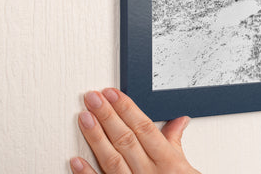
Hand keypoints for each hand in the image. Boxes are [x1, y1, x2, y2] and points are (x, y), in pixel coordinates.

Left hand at [70, 88, 199, 173]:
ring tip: (83, 117)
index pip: (144, 128)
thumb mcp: (186, 168)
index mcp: (167, 163)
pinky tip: (75, 160)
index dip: (127, 109)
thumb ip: (176, 143)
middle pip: (126, 139)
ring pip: (112, 160)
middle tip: (92, 98)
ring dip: (96, 138)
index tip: (112, 94)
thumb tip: (179, 121)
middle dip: (107, 116)